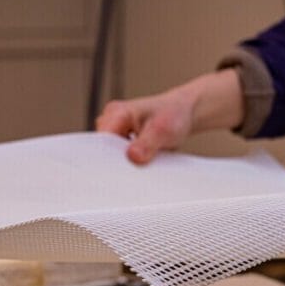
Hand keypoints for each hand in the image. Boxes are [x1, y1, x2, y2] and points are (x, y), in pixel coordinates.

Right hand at [97, 69, 243, 164]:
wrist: (183, 112)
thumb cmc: (174, 115)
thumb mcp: (163, 130)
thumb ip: (147, 144)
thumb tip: (133, 157)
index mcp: (116, 113)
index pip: (101, 141)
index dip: (108, 159)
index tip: (120, 173)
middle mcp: (111, 120)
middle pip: (103, 149)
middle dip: (117, 163)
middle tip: (134, 172)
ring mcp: (115, 129)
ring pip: (111, 154)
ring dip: (124, 163)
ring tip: (141, 166)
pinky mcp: (122, 139)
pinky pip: (119, 155)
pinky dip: (129, 162)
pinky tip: (141, 165)